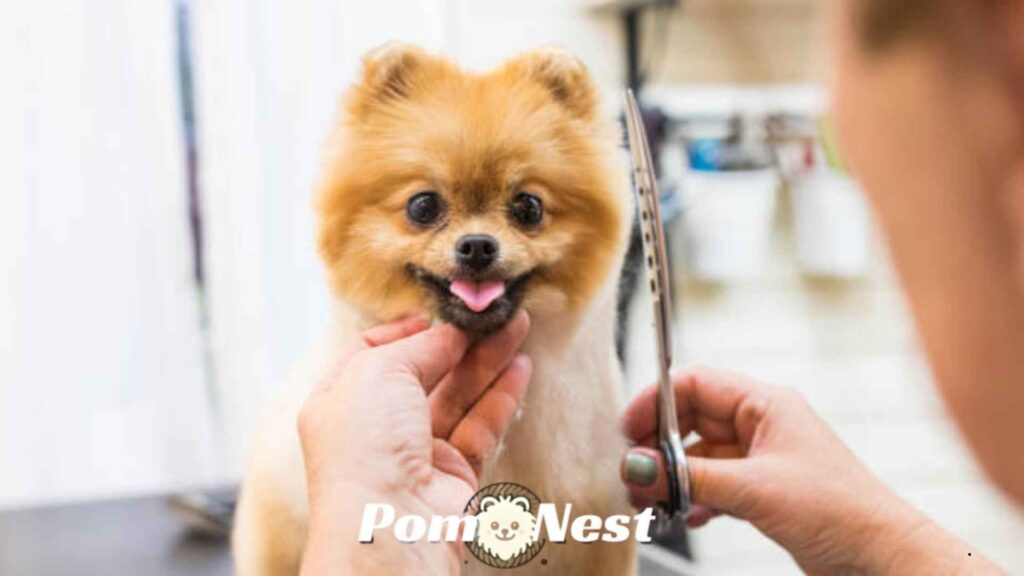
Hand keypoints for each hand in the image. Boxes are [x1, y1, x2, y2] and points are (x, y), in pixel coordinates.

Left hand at [298, 312, 530, 575]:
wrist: (389, 525)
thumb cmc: (365, 447)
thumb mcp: (379, 371)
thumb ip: (420, 346)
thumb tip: (450, 331)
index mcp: (340, 399)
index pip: (372, 353)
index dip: (406, 330)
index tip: (439, 311)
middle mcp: (375, 426)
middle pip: (425, 371)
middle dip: (460, 341)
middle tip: (495, 315)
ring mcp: (415, 451)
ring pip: (458, 396)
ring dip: (488, 361)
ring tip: (518, 327)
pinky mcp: (453, 473)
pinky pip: (480, 426)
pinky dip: (501, 397)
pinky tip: (520, 368)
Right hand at [620, 367, 1001, 574]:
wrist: (878, 557)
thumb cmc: (837, 511)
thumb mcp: (754, 489)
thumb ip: (691, 476)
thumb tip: (640, 465)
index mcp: (765, 404)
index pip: (695, 384)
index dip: (656, 402)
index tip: (629, 431)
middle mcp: (761, 424)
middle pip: (691, 420)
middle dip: (659, 446)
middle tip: (636, 474)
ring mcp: (760, 457)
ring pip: (699, 455)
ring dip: (673, 476)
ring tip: (653, 499)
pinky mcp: (762, 489)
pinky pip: (713, 483)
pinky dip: (694, 497)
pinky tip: (687, 515)